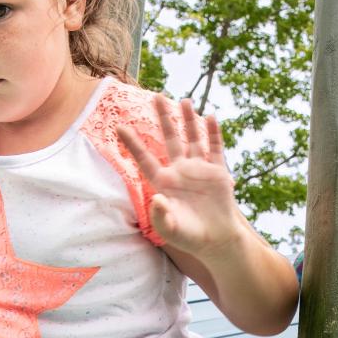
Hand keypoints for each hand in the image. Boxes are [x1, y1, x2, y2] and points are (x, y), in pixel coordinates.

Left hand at [115, 94, 243, 259]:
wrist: (216, 240)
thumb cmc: (189, 236)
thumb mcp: (169, 229)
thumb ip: (161, 215)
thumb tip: (158, 198)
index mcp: (164, 182)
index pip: (145, 159)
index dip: (133, 144)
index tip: (119, 127)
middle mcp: (180, 171)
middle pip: (170, 139)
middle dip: (164, 118)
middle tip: (156, 96)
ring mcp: (199, 169)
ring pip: (192, 138)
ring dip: (188, 120)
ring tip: (184, 100)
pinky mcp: (217, 172)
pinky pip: (215, 149)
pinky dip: (213, 134)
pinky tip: (210, 117)